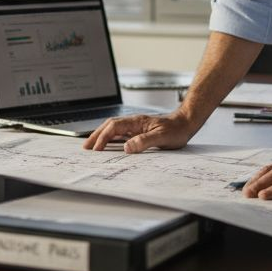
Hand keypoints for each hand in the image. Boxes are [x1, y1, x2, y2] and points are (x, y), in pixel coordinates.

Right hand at [82, 110, 198, 152]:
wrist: (186, 123)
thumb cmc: (176, 130)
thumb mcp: (162, 138)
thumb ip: (144, 142)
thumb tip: (126, 147)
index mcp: (137, 122)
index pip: (114, 127)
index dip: (103, 137)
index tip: (96, 149)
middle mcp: (133, 122)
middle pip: (109, 126)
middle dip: (96, 135)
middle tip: (86, 147)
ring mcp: (135, 126)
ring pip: (113, 129)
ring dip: (101, 136)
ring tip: (92, 146)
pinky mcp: (138, 131)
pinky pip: (120, 134)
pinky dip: (110, 139)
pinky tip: (108, 145)